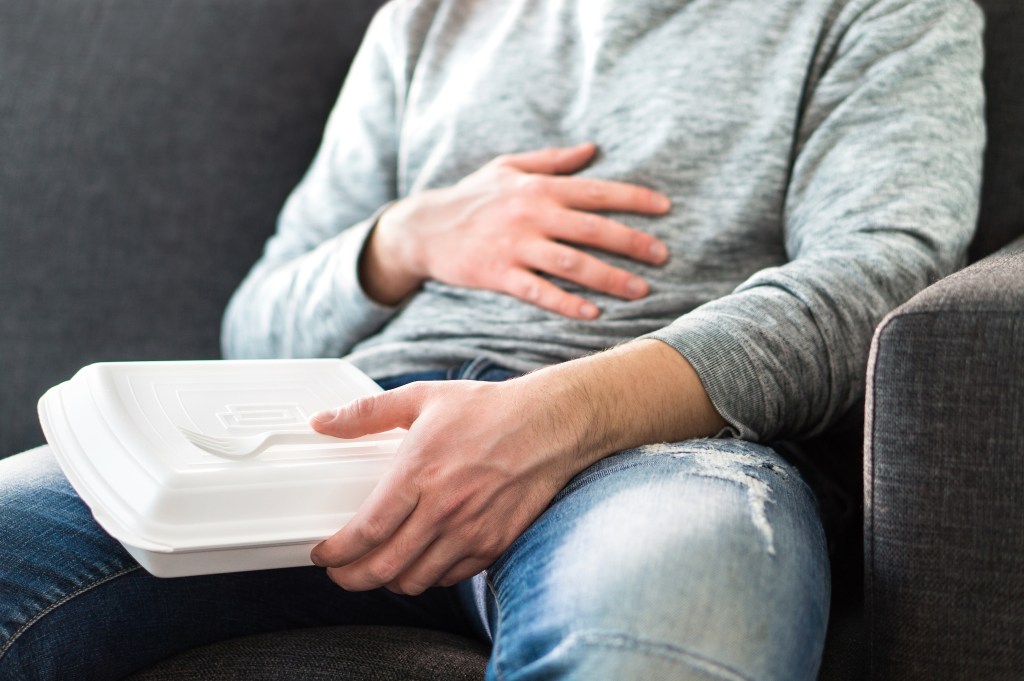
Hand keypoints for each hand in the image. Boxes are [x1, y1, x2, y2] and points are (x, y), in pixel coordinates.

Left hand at [308, 378, 590, 594]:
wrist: (550, 425)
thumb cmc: (488, 410)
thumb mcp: (422, 398)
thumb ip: (367, 413)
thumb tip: (322, 422)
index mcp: (420, 472)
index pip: (367, 530)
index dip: (337, 552)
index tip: (322, 553)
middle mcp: (444, 508)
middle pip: (385, 566)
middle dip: (352, 578)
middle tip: (339, 573)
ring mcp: (471, 531)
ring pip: (416, 580)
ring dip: (388, 582)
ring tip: (375, 570)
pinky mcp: (494, 543)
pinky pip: (449, 577)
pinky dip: (426, 578)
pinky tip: (417, 563)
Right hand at [360, 143, 670, 317]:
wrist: (422, 228)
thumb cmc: (471, 197)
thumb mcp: (508, 167)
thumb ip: (552, 161)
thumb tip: (593, 148)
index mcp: (538, 187)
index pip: (596, 191)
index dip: (634, 199)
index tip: (665, 209)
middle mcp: (530, 214)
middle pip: (592, 229)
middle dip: (632, 243)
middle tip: (663, 256)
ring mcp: (514, 246)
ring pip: (572, 264)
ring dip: (610, 278)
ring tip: (640, 290)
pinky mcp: (498, 275)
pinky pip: (539, 292)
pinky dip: (567, 303)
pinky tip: (593, 313)